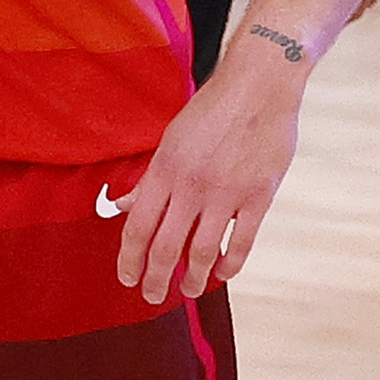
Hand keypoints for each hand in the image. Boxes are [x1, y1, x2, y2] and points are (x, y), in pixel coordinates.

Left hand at [110, 46, 304, 305]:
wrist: (261, 83)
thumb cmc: (213, 109)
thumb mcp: (171, 139)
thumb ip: (148, 178)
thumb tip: (118, 206)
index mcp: (165, 168)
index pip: (137, 226)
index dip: (129, 259)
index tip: (127, 278)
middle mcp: (191, 184)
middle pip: (166, 247)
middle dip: (156, 279)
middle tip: (153, 296)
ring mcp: (227, 192)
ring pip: (203, 252)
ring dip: (194, 280)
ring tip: (191, 291)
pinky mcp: (259, 195)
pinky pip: (242, 242)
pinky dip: (231, 264)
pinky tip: (223, 273)